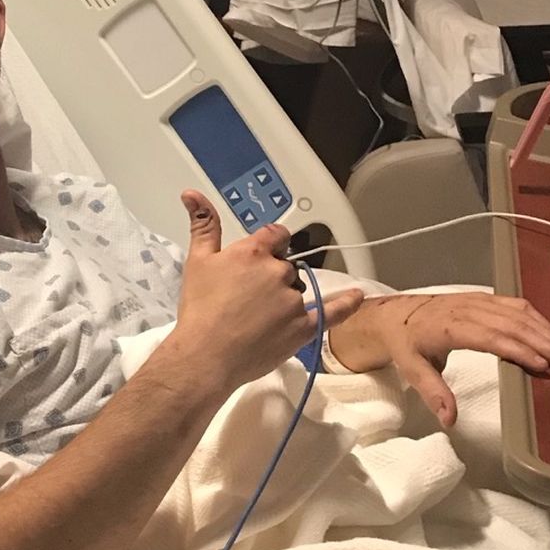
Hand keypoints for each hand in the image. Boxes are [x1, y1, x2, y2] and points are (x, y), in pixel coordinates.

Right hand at [170, 191, 364, 390]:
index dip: (269, 244)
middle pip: (286, 264)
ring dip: (286, 295)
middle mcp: (278, 272)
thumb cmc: (199, 310)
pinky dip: (346, 304)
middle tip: (246, 296)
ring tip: (258, 316)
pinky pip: (332, 312)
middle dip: (272, 275)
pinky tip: (356, 297)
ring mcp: (294, 300)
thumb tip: (193, 194)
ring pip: (298, 288)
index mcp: (254, 252)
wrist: (205, 355)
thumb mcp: (197, 261)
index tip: (259, 257)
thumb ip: (203, 225)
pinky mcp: (303, 327)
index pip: (276, 235)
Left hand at [327, 292, 549, 425]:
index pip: (489, 337)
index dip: (517, 349)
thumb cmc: (404, 342)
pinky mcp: (483, 298)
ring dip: (546, 332)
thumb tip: (448, 418)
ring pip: (518, 313)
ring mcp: (476, 301)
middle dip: (544, 343)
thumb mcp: (411, 368)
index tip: (541, 365)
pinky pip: (515, 305)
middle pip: (512, 324)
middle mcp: (466, 310)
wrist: (394, 315)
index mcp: (448, 326)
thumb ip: (432, 392)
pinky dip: (537, 319)